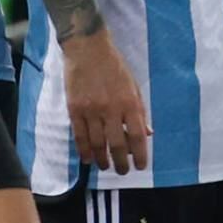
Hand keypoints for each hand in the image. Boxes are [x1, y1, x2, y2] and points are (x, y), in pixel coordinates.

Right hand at [62, 28, 150, 173]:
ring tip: (106, 167)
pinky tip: (88, 159)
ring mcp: (91, 111)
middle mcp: (111, 109)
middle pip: (117, 144)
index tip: (141, 166)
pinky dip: (84, 151)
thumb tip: (148, 133)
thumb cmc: (114, 67)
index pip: (138, 135)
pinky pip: (80, 136)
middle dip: (121, 162)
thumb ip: (140, 110)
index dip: (141, 154)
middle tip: (123, 172)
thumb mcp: (134, 85)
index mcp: (130, 102)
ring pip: (97, 144)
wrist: (88, 50)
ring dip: (103, 160)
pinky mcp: (75, 110)